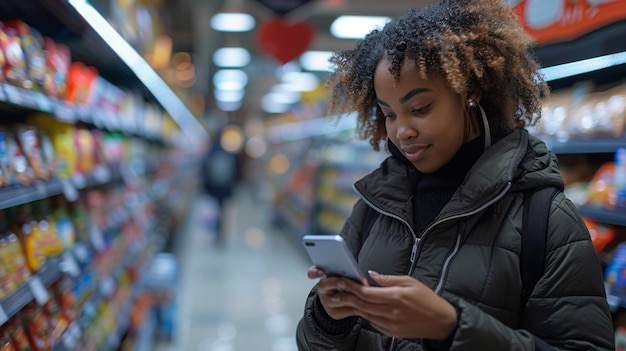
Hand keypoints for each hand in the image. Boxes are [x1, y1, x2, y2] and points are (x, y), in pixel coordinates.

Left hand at [308, 267, 456, 339]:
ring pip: (365, 314)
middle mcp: (391, 312)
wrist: (441, 322)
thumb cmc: (427, 299)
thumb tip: (370, 275)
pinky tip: (364, 308)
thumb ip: (388, 279)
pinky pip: (373, 322)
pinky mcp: (391, 332)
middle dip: (348, 296)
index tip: (343, 281)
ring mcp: (390, 324)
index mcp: (396, 297)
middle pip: (362, 305)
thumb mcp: (410, 282)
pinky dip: (366, 315)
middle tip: (338, 289)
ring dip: (355, 306)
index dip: (352, 287)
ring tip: (346, 297)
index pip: (367, 293)